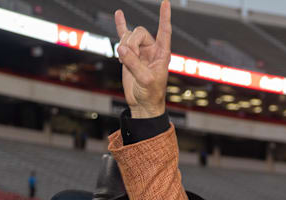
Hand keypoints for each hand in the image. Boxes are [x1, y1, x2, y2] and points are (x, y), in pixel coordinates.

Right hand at [114, 0, 170, 117]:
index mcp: (162, 53)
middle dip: (131, 43)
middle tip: (128, 58)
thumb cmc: (150, 93)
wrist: (142, 103)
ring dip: (123, 46)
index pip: (165, 31)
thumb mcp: (145, 79)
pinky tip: (119, 14)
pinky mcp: (129, 54)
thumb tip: (121, 48)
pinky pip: (123, 36)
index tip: (166, 2)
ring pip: (129, 36)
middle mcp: (152, 49)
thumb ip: (134, 63)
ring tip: (123, 61)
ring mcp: (140, 50)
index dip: (165, 17)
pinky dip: (121, 25)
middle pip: (139, 33)